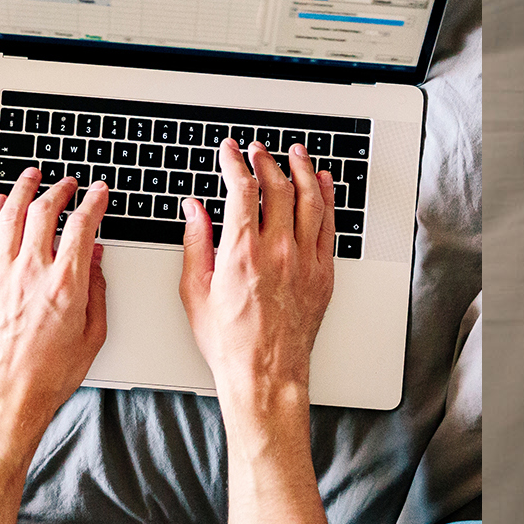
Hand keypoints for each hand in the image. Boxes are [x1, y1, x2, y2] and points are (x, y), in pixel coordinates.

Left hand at [0, 170, 109, 454]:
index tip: (98, 192)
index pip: (82, 226)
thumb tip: (95, 258)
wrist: (8, 394)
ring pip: (9, 216)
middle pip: (43, 212)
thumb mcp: (93, 332)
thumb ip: (97, 288)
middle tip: (67, 182)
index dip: (93, 202)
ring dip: (22, 190)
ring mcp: (0, 276)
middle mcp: (31, 274)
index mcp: (65, 285)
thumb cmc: (50, 373)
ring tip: (31, 177)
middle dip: (59, 190)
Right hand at [178, 139, 336, 403]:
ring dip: (302, 170)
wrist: (265, 373)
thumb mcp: (195, 291)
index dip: (235, 162)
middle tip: (258, 150)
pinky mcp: (323, 273)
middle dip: (266, 161)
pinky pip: (329, 225)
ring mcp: (305, 260)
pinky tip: (323, 184)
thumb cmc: (230, 341)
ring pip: (309, 200)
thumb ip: (195, 243)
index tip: (230, 151)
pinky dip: (327, 199)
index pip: (241, 189)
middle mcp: (277, 251)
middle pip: (278, 187)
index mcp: (241, 252)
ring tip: (295, 153)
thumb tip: (194, 209)